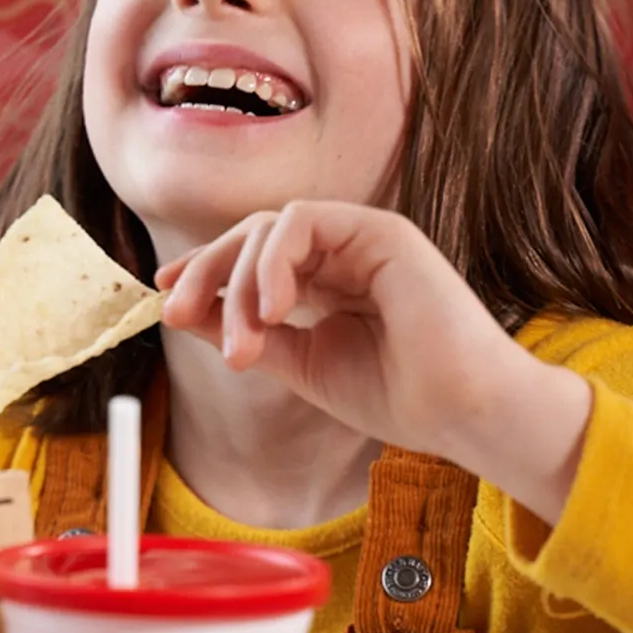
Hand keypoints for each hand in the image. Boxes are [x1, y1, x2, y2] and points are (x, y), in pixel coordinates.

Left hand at [154, 201, 592, 522]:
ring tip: (240, 343)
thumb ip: (256, 335)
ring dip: (239, 280)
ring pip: (270, 227)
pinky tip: (271, 309)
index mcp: (331, 282)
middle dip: (208, 271)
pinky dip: (275, 261)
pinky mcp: (381, 230)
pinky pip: (304, 220)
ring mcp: (364, 237)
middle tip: (178, 313)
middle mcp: (345, 253)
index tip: (171, 303)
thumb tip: (191, 314)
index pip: (255, 259)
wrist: (462, 412)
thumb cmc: (400, 396)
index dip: (208, 274)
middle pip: (253, 235)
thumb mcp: (305, 366)